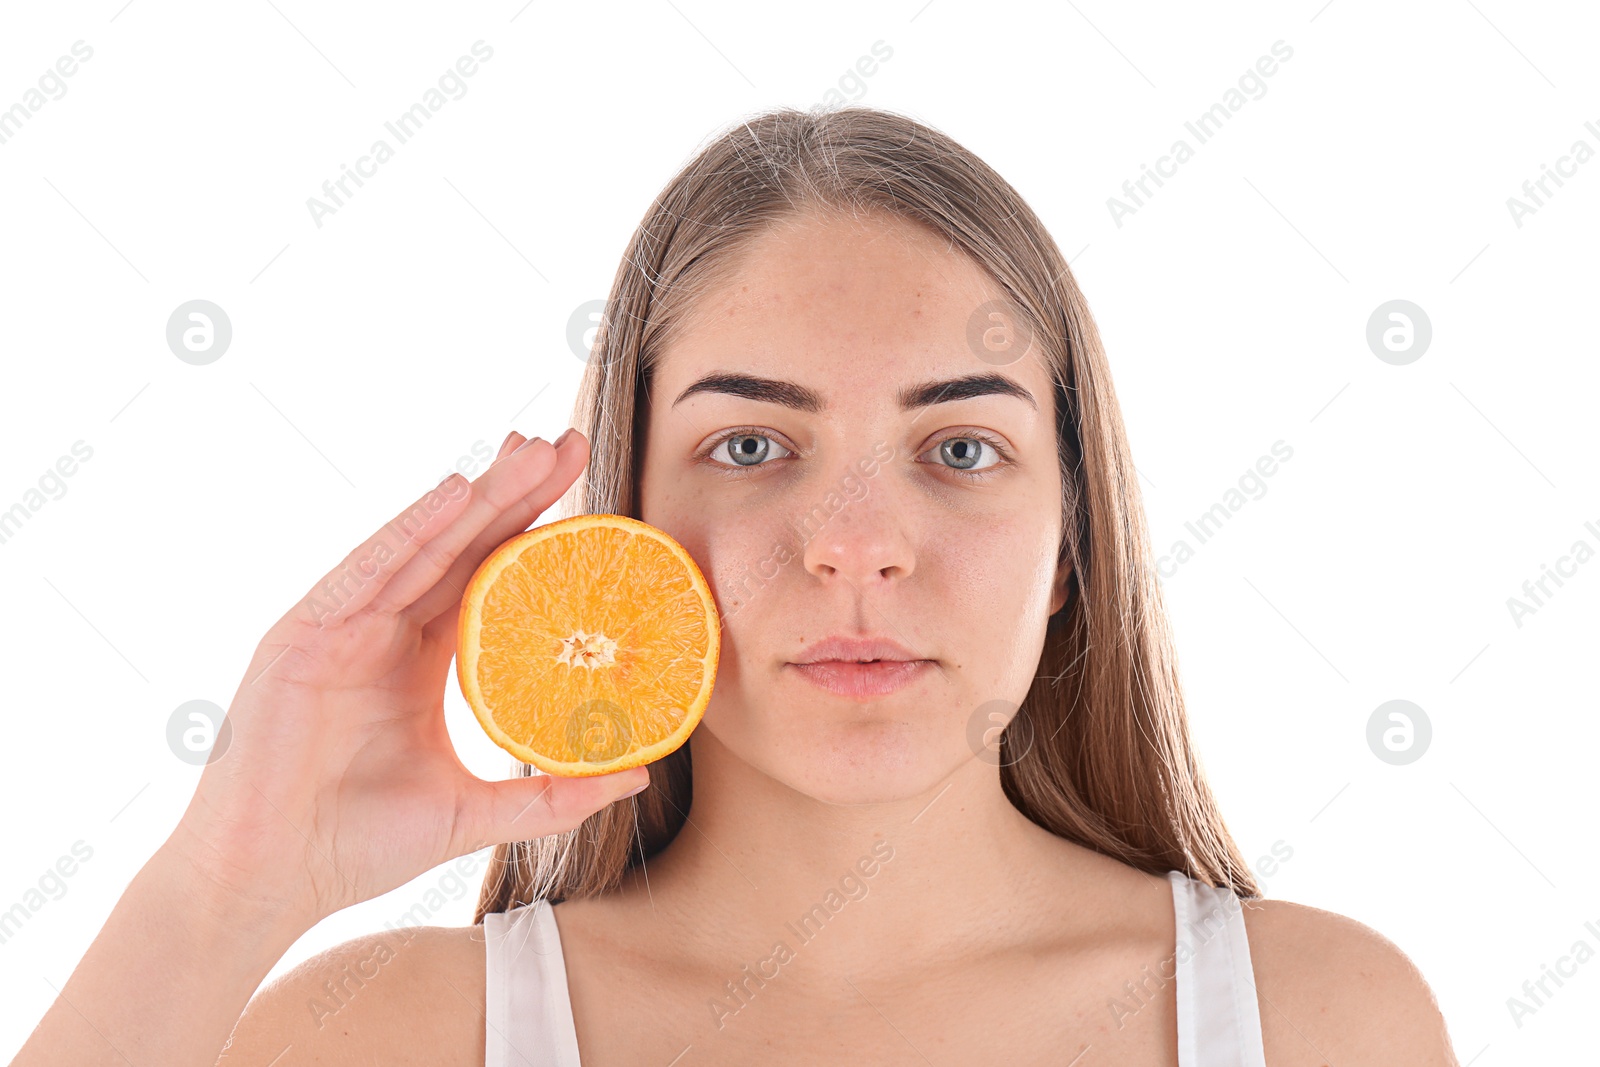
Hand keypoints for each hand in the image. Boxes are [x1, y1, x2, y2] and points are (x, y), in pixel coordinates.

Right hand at [164, 428, 645, 932]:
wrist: (272, 882)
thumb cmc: (358, 845)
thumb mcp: (474, 812)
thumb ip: (551, 794)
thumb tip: (637, 771)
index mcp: (423, 658)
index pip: (489, 578)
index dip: (534, 533)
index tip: (588, 493)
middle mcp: (385, 630)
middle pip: (460, 546)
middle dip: (514, 493)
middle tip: (568, 444)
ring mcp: (342, 627)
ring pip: (420, 546)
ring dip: (475, 496)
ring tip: (529, 453)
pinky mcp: (302, 635)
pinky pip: (366, 571)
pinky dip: (410, 530)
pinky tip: (453, 494)